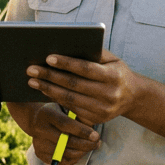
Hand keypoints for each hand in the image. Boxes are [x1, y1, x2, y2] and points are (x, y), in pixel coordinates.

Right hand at [8, 102, 100, 164]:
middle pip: (66, 142)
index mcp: (47, 114)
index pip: (65, 124)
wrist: (35, 119)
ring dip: (82, 152)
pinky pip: (62, 162)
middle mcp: (40, 129)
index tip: (96, 136)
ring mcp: (38, 143)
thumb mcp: (65, 107)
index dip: (82, 131)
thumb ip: (78, 117)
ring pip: (66, 154)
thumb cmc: (57, 111)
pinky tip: (80, 152)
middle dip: (86, 144)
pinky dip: (75, 159)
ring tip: (91, 146)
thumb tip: (94, 133)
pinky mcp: (40, 154)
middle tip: (97, 142)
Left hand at [26, 49, 141, 125]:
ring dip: (48, 89)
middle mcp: (109, 94)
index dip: (66, 63)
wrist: (133, 97)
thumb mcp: (111, 59)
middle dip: (50, 76)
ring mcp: (102, 109)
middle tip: (31, 69)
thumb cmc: (116, 71)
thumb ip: (93, 53)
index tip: (48, 57)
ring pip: (70, 99)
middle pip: (74, 85)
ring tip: (32, 80)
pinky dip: (56, 98)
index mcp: (114, 76)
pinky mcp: (96, 119)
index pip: (86, 69)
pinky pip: (72, 108)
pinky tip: (44, 90)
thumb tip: (65, 45)